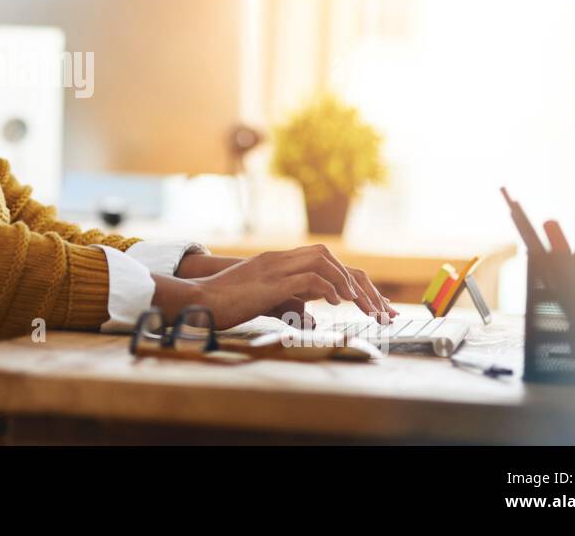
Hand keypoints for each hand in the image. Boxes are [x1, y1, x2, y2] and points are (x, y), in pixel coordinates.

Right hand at [195, 244, 398, 329]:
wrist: (198, 300)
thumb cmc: (226, 304)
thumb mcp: (265, 302)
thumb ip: (289, 305)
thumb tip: (311, 318)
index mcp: (279, 262)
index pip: (323, 261)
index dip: (350, 280)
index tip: (372, 303)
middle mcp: (280, 259)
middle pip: (328, 256)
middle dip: (357, 281)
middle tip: (376, 308)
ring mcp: (275, 267)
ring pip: (323, 260)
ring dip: (346, 282)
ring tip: (360, 304)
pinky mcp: (271, 281)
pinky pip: (308, 276)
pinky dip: (327, 287)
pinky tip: (335, 303)